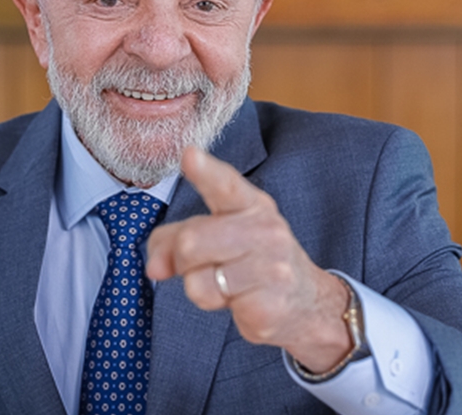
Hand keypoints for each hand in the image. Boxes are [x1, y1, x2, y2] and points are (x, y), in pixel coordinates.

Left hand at [145, 147, 352, 371]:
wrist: (307, 303)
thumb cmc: (251, 261)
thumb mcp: (215, 237)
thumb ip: (175, 239)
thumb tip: (154, 267)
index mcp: (250, 205)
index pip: (226, 185)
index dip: (205, 171)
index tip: (189, 155)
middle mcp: (266, 231)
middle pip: (190, 242)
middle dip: (183, 259)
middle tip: (207, 264)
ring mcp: (272, 269)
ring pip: (196, 280)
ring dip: (199, 286)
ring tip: (228, 284)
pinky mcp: (267, 305)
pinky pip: (212, 301)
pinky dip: (217, 305)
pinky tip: (243, 300)